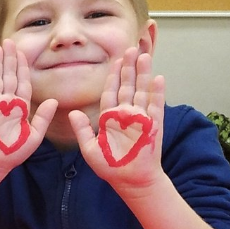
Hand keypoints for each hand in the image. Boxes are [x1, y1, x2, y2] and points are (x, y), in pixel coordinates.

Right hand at [0, 41, 55, 176]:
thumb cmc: (13, 152)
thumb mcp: (35, 135)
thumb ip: (43, 117)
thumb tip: (54, 101)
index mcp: (20, 107)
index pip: (22, 82)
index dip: (22, 67)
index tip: (22, 52)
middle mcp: (6, 102)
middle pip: (8, 76)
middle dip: (9, 59)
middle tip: (9, 41)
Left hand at [69, 47, 166, 192]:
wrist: (131, 180)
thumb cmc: (111, 166)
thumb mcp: (90, 149)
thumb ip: (82, 130)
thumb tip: (72, 113)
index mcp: (110, 118)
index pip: (111, 92)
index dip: (112, 76)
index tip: (115, 60)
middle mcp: (126, 114)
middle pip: (127, 86)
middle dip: (129, 67)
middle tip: (130, 48)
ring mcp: (141, 118)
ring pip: (142, 90)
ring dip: (143, 73)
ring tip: (144, 55)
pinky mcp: (154, 125)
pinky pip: (155, 106)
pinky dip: (157, 92)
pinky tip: (158, 77)